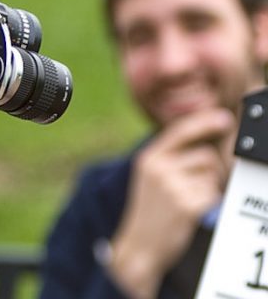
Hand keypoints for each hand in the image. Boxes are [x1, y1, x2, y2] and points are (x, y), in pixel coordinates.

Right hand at [108, 108, 235, 298]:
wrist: (139, 246)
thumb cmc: (149, 210)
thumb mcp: (149, 176)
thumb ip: (170, 156)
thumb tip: (205, 139)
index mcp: (149, 158)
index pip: (180, 130)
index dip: (205, 122)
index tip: (224, 118)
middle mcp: (159, 168)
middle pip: (205, 155)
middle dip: (208, 170)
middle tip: (190, 187)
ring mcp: (172, 186)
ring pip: (212, 176)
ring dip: (208, 187)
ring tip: (187, 200)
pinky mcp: (187, 205)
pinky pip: (214, 195)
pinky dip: (208, 203)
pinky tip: (190, 212)